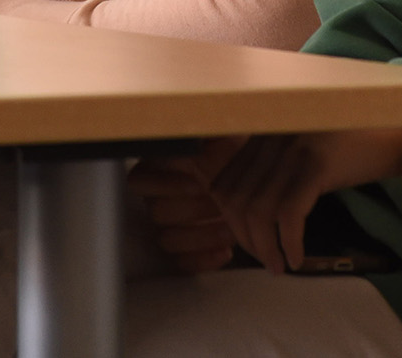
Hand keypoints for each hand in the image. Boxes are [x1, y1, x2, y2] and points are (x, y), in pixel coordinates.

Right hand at [128, 137, 244, 273]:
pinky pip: (181, 264)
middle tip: (224, 203)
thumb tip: (197, 139)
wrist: (263, 180)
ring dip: (203, 235)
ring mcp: (170, 226)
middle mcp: (159, 197)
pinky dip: (203, 260)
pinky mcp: (186, 251)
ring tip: (232, 226)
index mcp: (160, 167)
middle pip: (157, 213)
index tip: (199, 182)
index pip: (138, 181)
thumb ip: (207, 137)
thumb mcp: (226, 137)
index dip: (167, 184)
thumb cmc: (241, 154)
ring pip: (167, 240)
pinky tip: (226, 251)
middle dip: (195, 209)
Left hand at [207, 128, 401, 273]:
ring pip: (258, 209)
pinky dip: (289, 242)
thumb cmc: (353, 149)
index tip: (249, 242)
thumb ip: (272, 170)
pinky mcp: (316, 163)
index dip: (230, 220)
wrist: (399, 134)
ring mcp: (293, 148)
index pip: (224, 183)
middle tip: (266, 260)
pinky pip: (289, 213)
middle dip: (245, 238)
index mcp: (264, 134)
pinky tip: (297, 257)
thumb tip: (247, 218)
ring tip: (279, 266)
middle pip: (235, 199)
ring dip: (265, 247)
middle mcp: (272, 137)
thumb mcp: (303, 153)